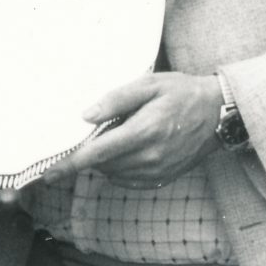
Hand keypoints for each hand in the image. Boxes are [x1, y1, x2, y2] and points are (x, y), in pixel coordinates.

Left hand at [41, 73, 222, 186]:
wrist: (218, 114)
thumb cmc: (182, 93)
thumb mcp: (149, 84)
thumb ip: (115, 99)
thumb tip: (86, 116)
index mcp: (143, 131)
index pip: (97, 154)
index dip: (69, 165)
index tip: (48, 175)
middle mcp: (149, 157)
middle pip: (102, 165)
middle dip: (93, 152)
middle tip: (106, 127)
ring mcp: (156, 172)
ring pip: (113, 174)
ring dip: (107, 160)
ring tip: (125, 134)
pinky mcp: (161, 179)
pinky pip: (128, 181)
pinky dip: (121, 168)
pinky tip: (132, 149)